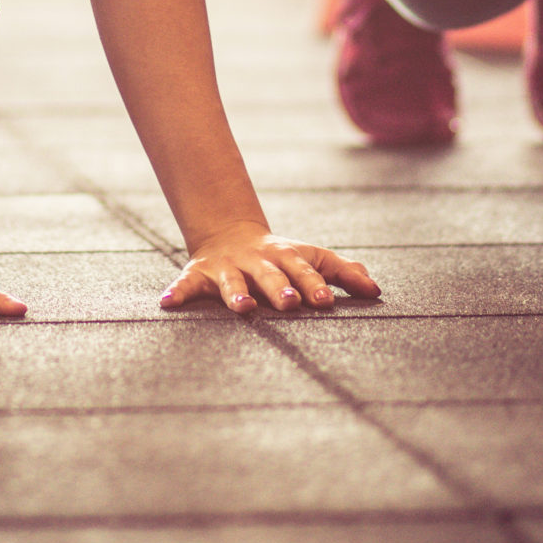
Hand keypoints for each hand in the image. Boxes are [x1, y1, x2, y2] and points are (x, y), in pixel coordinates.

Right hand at [164, 224, 380, 313]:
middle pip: (270, 274)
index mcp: (286, 257)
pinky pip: (185, 284)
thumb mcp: (313, 258)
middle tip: (289, 304)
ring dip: (236, 294)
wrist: (230, 234)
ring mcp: (227, 267)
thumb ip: (343, 273)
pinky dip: (177, 292)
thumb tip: (376, 291)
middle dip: (279, 288)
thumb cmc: (282, 257)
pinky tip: (167, 304)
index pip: (303, 269)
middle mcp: (256, 261)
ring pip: (231, 281)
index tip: (325, 301)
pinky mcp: (198, 274)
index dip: (313, 284)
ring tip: (242, 308)